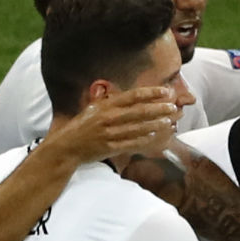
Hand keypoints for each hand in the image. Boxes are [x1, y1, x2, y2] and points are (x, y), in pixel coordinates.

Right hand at [50, 86, 177, 161]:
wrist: (66, 147)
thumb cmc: (81, 126)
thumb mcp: (93, 108)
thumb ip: (109, 100)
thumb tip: (126, 94)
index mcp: (105, 105)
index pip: (132, 96)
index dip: (150, 93)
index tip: (165, 92)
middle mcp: (108, 118)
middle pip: (139, 112)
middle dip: (158, 109)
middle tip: (173, 107)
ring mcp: (109, 134)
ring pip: (138, 128)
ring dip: (155, 125)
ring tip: (169, 121)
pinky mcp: (109, 148)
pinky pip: (131, 143)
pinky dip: (144, 140)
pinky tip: (155, 136)